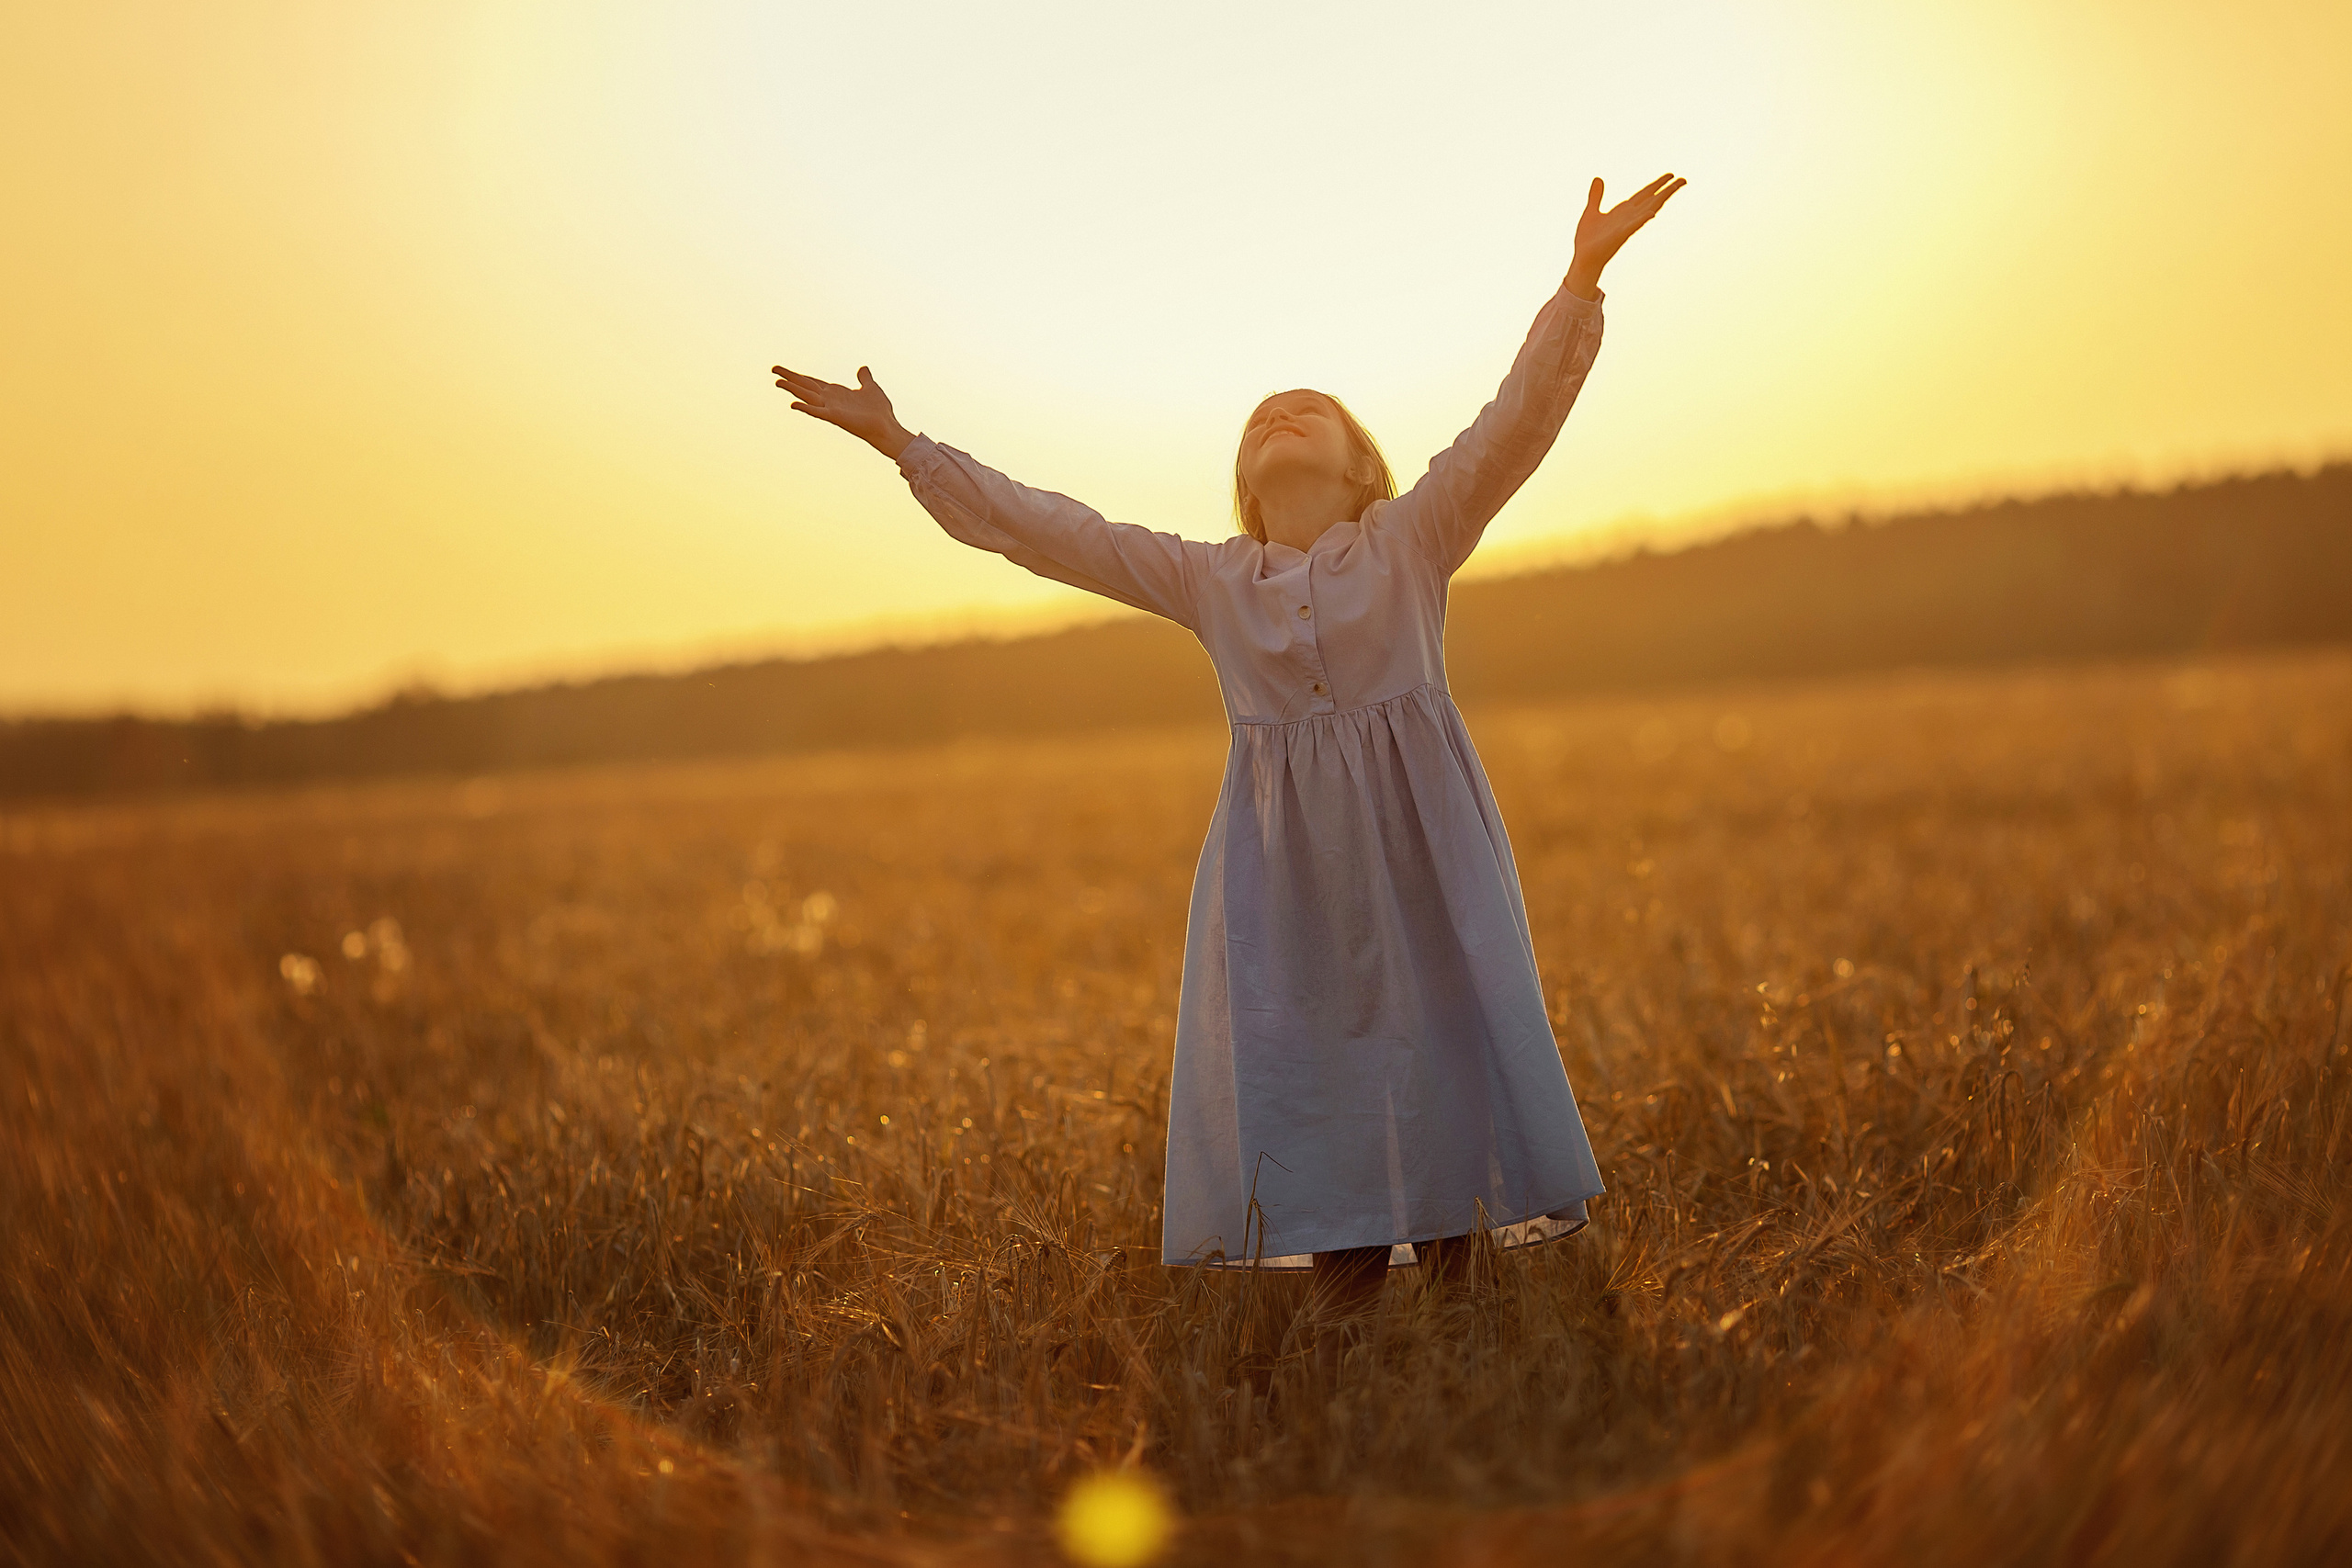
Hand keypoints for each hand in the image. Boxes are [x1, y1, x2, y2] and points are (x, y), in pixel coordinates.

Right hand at [771, 364, 914, 459]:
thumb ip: (864, 378)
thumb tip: (863, 368)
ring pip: (807, 396)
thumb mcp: (871, 387)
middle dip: (790, 378)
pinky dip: (806, 408)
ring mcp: (831, 409)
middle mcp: (830, 400)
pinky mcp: (835, 417)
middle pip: (805, 386)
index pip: (813, 382)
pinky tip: (794, 405)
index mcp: (836, 393)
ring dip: (793, 389)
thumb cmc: (879, 411)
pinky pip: (817, 412)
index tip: (785, 371)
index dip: (799, 376)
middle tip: (773, 369)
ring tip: (778, 382)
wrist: (887, 427)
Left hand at [1565, 173, 1685, 298]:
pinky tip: (1651, 213)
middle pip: (1651, 200)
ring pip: (1648, 209)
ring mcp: (1626, 226)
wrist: (1583, 258)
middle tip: (1683, 179)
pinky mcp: (1619, 236)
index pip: (1644, 195)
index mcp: (1623, 211)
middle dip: (1666, 189)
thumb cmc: (1588, 239)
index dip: (1656, 184)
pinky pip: (1633, 226)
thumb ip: (1596, 196)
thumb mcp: (1591, 211)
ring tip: (1675, 187)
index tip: (1670, 175)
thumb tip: (1598, 179)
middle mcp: (1629, 217)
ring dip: (1661, 198)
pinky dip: (1641, 219)